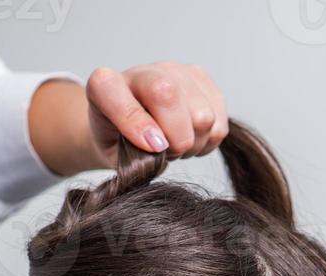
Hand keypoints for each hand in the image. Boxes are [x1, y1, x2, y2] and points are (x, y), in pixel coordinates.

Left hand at [28, 62, 227, 176]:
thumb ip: (130, 153)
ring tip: (175, 145)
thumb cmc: (120, 144)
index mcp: (106, 85)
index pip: (115, 93)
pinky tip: (189, 138)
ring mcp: (175, 71)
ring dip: (192, 143)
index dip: (138, 123)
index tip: (150, 147)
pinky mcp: (203, 82)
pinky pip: (219, 124)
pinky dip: (207, 141)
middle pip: (170, 97)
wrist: (131, 131)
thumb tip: (160, 145)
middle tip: (164, 151)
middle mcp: (143, 70)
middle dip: (174, 140)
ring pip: (202, 116)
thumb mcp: (112, 155)